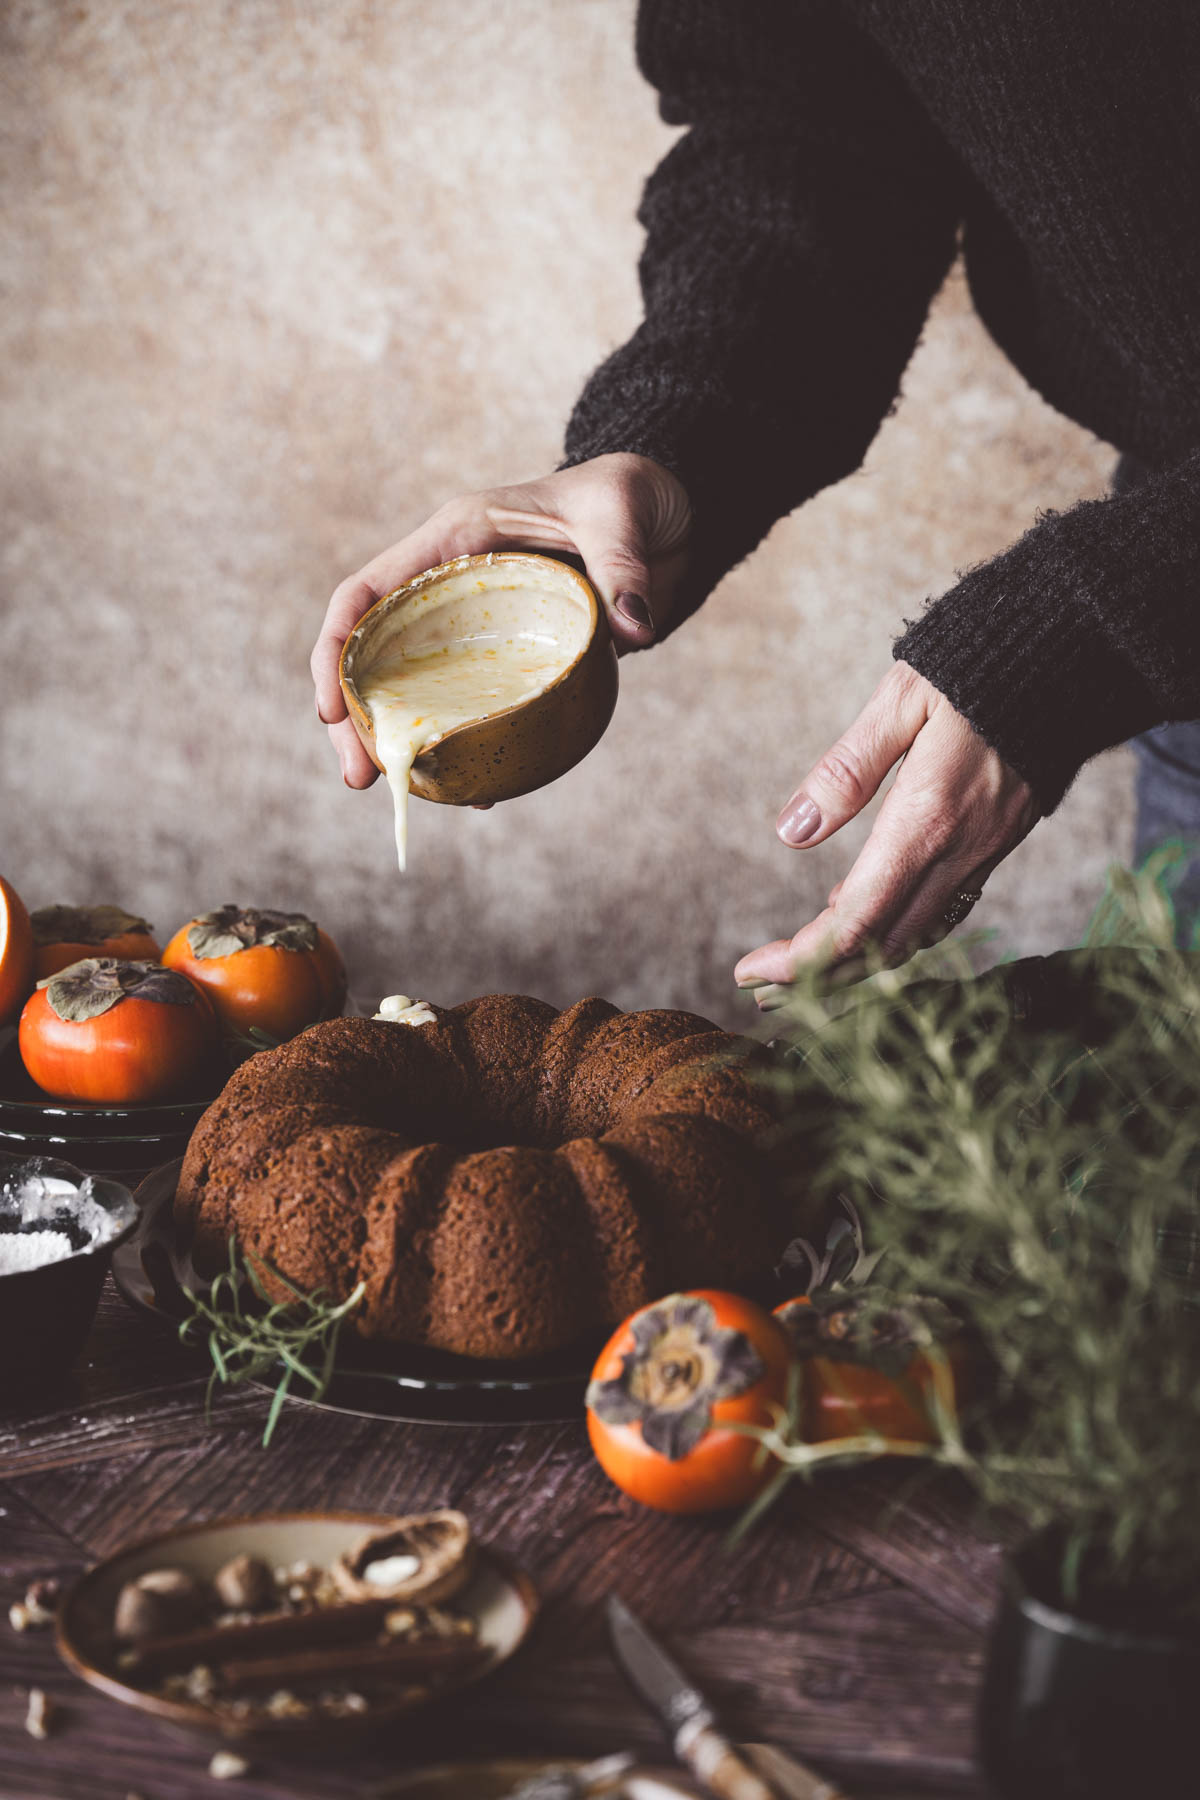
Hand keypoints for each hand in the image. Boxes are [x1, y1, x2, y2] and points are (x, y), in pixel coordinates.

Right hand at [311, 454, 691, 787]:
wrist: (668, 515)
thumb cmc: (629, 495)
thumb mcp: (624, 512)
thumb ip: (623, 565)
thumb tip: (632, 631)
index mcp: (455, 538)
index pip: (367, 592)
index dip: (335, 649)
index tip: (332, 709)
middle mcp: (454, 587)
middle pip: (375, 654)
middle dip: (356, 717)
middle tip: (360, 777)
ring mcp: (481, 628)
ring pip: (421, 689)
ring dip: (405, 742)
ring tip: (404, 795)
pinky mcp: (516, 657)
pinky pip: (482, 706)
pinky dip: (473, 748)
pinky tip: (480, 793)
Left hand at [734, 662, 1036, 1000]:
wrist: (1075, 655)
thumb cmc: (979, 664)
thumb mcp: (902, 700)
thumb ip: (847, 770)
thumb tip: (792, 831)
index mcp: (927, 822)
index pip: (856, 924)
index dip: (800, 961)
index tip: (749, 973)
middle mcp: (960, 852)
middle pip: (881, 948)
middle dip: (816, 978)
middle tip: (759, 988)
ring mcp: (984, 853)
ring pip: (914, 937)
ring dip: (854, 962)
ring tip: (796, 969)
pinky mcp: (998, 844)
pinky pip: (942, 910)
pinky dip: (894, 928)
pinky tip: (856, 913)